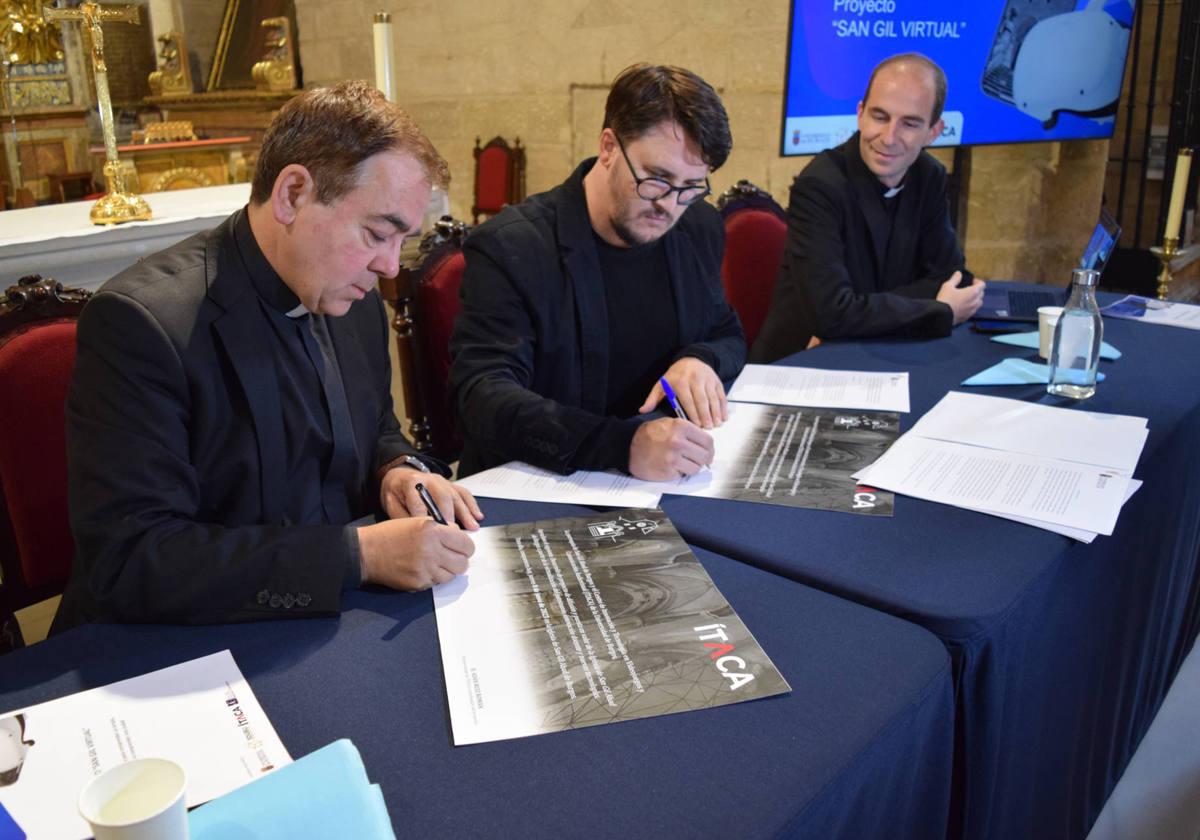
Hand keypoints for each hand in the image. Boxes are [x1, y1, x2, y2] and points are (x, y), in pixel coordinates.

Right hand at [357, 518, 473, 590]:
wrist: (366, 552)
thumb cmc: (389, 534)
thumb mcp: (417, 521)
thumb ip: (442, 528)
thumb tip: (459, 536)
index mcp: (433, 531)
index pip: (466, 544)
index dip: (465, 546)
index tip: (461, 546)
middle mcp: (431, 551)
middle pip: (463, 564)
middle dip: (459, 560)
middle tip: (450, 556)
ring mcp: (425, 569)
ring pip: (452, 575)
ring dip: (447, 570)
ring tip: (435, 562)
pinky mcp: (419, 583)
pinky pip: (437, 583)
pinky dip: (434, 577)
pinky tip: (423, 568)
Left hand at [380, 468, 482, 529]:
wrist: (400, 476)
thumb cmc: (396, 491)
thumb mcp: (391, 503)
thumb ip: (402, 516)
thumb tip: (415, 532)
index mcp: (410, 483)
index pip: (418, 502)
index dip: (424, 518)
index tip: (430, 533)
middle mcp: (428, 480)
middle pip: (441, 496)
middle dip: (449, 515)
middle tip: (454, 532)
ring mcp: (442, 481)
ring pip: (456, 495)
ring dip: (465, 512)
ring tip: (472, 527)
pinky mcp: (451, 484)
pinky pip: (464, 493)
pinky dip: (472, 505)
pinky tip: (477, 516)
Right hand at [628, 417, 713, 480]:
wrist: (628, 446)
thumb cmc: (648, 434)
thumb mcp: (669, 423)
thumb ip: (688, 431)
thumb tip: (704, 442)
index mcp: (681, 427)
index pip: (707, 441)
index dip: (709, 448)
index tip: (708, 451)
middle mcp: (678, 442)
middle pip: (705, 456)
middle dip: (705, 459)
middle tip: (701, 460)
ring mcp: (673, 458)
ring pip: (697, 468)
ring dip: (693, 467)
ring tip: (684, 462)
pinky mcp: (668, 471)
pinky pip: (683, 474)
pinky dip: (680, 472)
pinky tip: (673, 466)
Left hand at [638, 357, 727, 428]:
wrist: (690, 359)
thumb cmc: (674, 376)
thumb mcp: (661, 384)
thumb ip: (652, 399)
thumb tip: (642, 411)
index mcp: (680, 382)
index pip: (688, 401)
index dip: (693, 414)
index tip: (696, 426)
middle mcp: (695, 380)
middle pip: (701, 400)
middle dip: (705, 415)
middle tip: (708, 428)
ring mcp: (707, 379)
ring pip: (713, 398)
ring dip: (715, 412)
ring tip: (717, 424)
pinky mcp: (716, 380)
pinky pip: (721, 394)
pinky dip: (723, 406)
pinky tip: (723, 417)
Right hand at [936, 272, 985, 324]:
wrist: (941, 316)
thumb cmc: (945, 300)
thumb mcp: (948, 286)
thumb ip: (955, 279)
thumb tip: (958, 273)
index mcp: (973, 292)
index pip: (982, 285)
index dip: (978, 281)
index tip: (972, 281)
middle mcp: (975, 301)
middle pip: (982, 293)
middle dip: (977, 290)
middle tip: (969, 288)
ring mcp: (972, 310)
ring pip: (979, 303)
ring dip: (975, 299)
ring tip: (967, 298)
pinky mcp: (967, 317)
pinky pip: (973, 310)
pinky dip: (971, 307)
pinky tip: (963, 306)